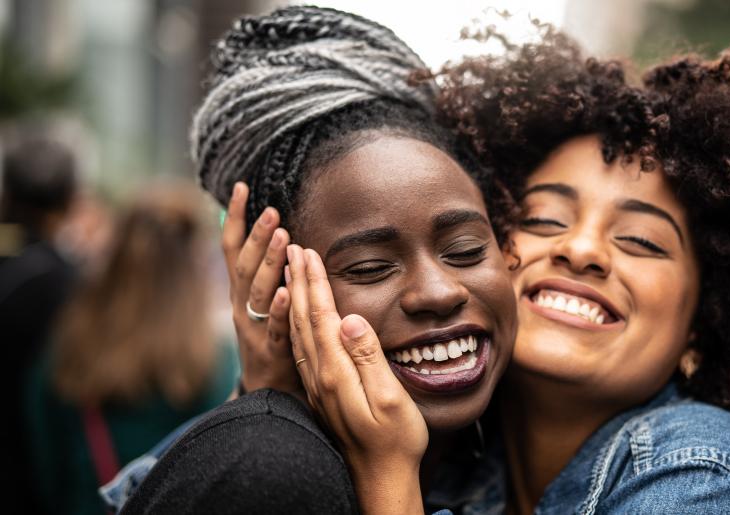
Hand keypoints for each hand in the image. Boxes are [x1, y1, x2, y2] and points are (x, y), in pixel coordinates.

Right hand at [222, 182, 298, 394]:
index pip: (232, 249)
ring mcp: (254, 328)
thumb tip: (269, 232)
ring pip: (259, 291)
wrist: (267, 394)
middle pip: (245, 266)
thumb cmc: (270, 339)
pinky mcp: (272, 350)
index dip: (235, 218)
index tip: (242, 187)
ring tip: (282, 236)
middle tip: (272, 210)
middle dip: (256, 236)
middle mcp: (241, 306)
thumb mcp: (261, 303)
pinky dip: (280, 308)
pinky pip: (276, 326)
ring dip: (270, 262)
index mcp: (240, 292)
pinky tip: (289, 291)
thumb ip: (263, 271)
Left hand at [285, 244, 425, 514]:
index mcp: (336, 373)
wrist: (380, 480)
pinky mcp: (321, 394)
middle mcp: (320, 377)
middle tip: (292, 246)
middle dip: (298, 280)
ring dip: (294, 298)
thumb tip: (350, 319)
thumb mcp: (391, 399)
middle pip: (304, 319)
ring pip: (299, 332)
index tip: (308, 250)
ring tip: (290, 271)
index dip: (314, 282)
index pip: (321, 316)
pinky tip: (298, 315)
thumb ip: (369, 358)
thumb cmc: (395, 441)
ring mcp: (318, 386)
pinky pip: (302, 349)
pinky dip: (297, 322)